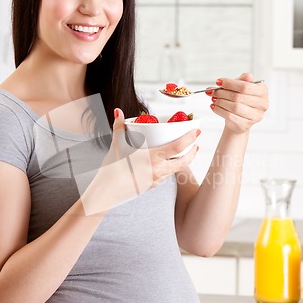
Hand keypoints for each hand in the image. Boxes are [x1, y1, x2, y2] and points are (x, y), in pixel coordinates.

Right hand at [81, 108, 199, 214]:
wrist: (106, 192)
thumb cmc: (111, 168)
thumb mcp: (117, 145)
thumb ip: (119, 127)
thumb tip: (118, 111)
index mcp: (152, 158)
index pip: (178, 148)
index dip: (189, 139)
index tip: (197, 132)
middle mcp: (158, 170)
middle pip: (183, 162)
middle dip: (192, 153)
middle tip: (196, 145)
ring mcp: (156, 180)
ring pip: (175, 170)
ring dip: (182, 161)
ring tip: (182, 152)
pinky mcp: (151, 186)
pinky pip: (165, 175)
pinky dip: (169, 168)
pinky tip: (164, 164)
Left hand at [207, 73, 267, 132]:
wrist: (238, 120)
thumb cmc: (240, 101)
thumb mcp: (239, 88)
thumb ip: (237, 81)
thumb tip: (231, 79)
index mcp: (263, 91)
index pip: (245, 86)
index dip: (230, 83)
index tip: (218, 82)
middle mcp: (263, 104)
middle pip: (238, 97)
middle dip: (222, 93)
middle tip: (212, 92)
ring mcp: (255, 116)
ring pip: (234, 107)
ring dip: (220, 102)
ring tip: (213, 99)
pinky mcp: (246, 125)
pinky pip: (230, 116)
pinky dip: (219, 110)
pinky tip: (214, 107)